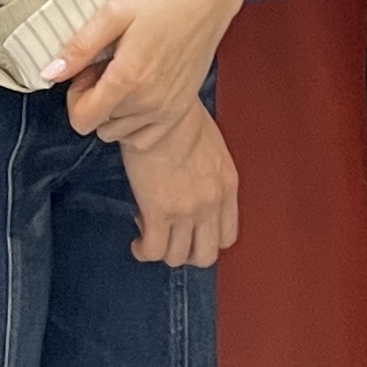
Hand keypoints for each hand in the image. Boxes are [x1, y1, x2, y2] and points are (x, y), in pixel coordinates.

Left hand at [58, 0, 251, 149]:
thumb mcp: (113, 12)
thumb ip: (80, 47)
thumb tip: (50, 73)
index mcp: (129, 79)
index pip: (82, 119)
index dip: (75, 96)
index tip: (87, 71)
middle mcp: (150, 102)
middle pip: (100, 124)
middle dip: (96, 98)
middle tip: (110, 63)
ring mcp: (168, 109)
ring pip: (121, 132)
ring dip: (116, 109)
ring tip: (128, 72)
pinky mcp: (181, 110)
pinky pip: (145, 136)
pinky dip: (137, 120)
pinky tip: (142, 88)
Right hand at [121, 105, 238, 266]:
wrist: (161, 109)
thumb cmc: (179, 115)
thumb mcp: (210, 144)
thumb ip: (208, 170)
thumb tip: (192, 180)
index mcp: (227, 185)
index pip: (227, 235)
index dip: (206, 239)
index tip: (190, 230)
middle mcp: (212, 203)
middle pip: (205, 254)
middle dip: (185, 252)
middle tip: (170, 238)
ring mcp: (187, 210)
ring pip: (178, 257)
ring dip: (162, 250)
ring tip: (150, 232)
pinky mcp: (160, 212)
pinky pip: (153, 250)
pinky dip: (144, 251)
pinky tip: (138, 240)